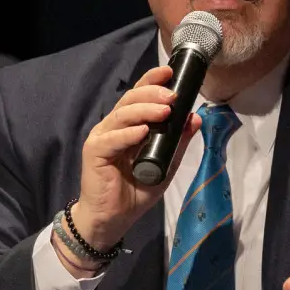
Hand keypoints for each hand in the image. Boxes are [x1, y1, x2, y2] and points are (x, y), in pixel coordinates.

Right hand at [69, 66, 199, 251]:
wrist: (114, 217)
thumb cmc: (137, 190)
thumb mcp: (166, 164)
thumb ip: (178, 142)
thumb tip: (195, 118)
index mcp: (130, 126)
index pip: (139, 97)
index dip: (152, 81)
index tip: (169, 71)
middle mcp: (114, 127)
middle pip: (130, 101)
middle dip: (152, 94)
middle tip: (172, 95)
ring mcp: (102, 139)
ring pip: (121, 116)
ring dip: (144, 111)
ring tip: (164, 110)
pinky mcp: (94, 153)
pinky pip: (111, 140)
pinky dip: (127, 134)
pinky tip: (142, 132)